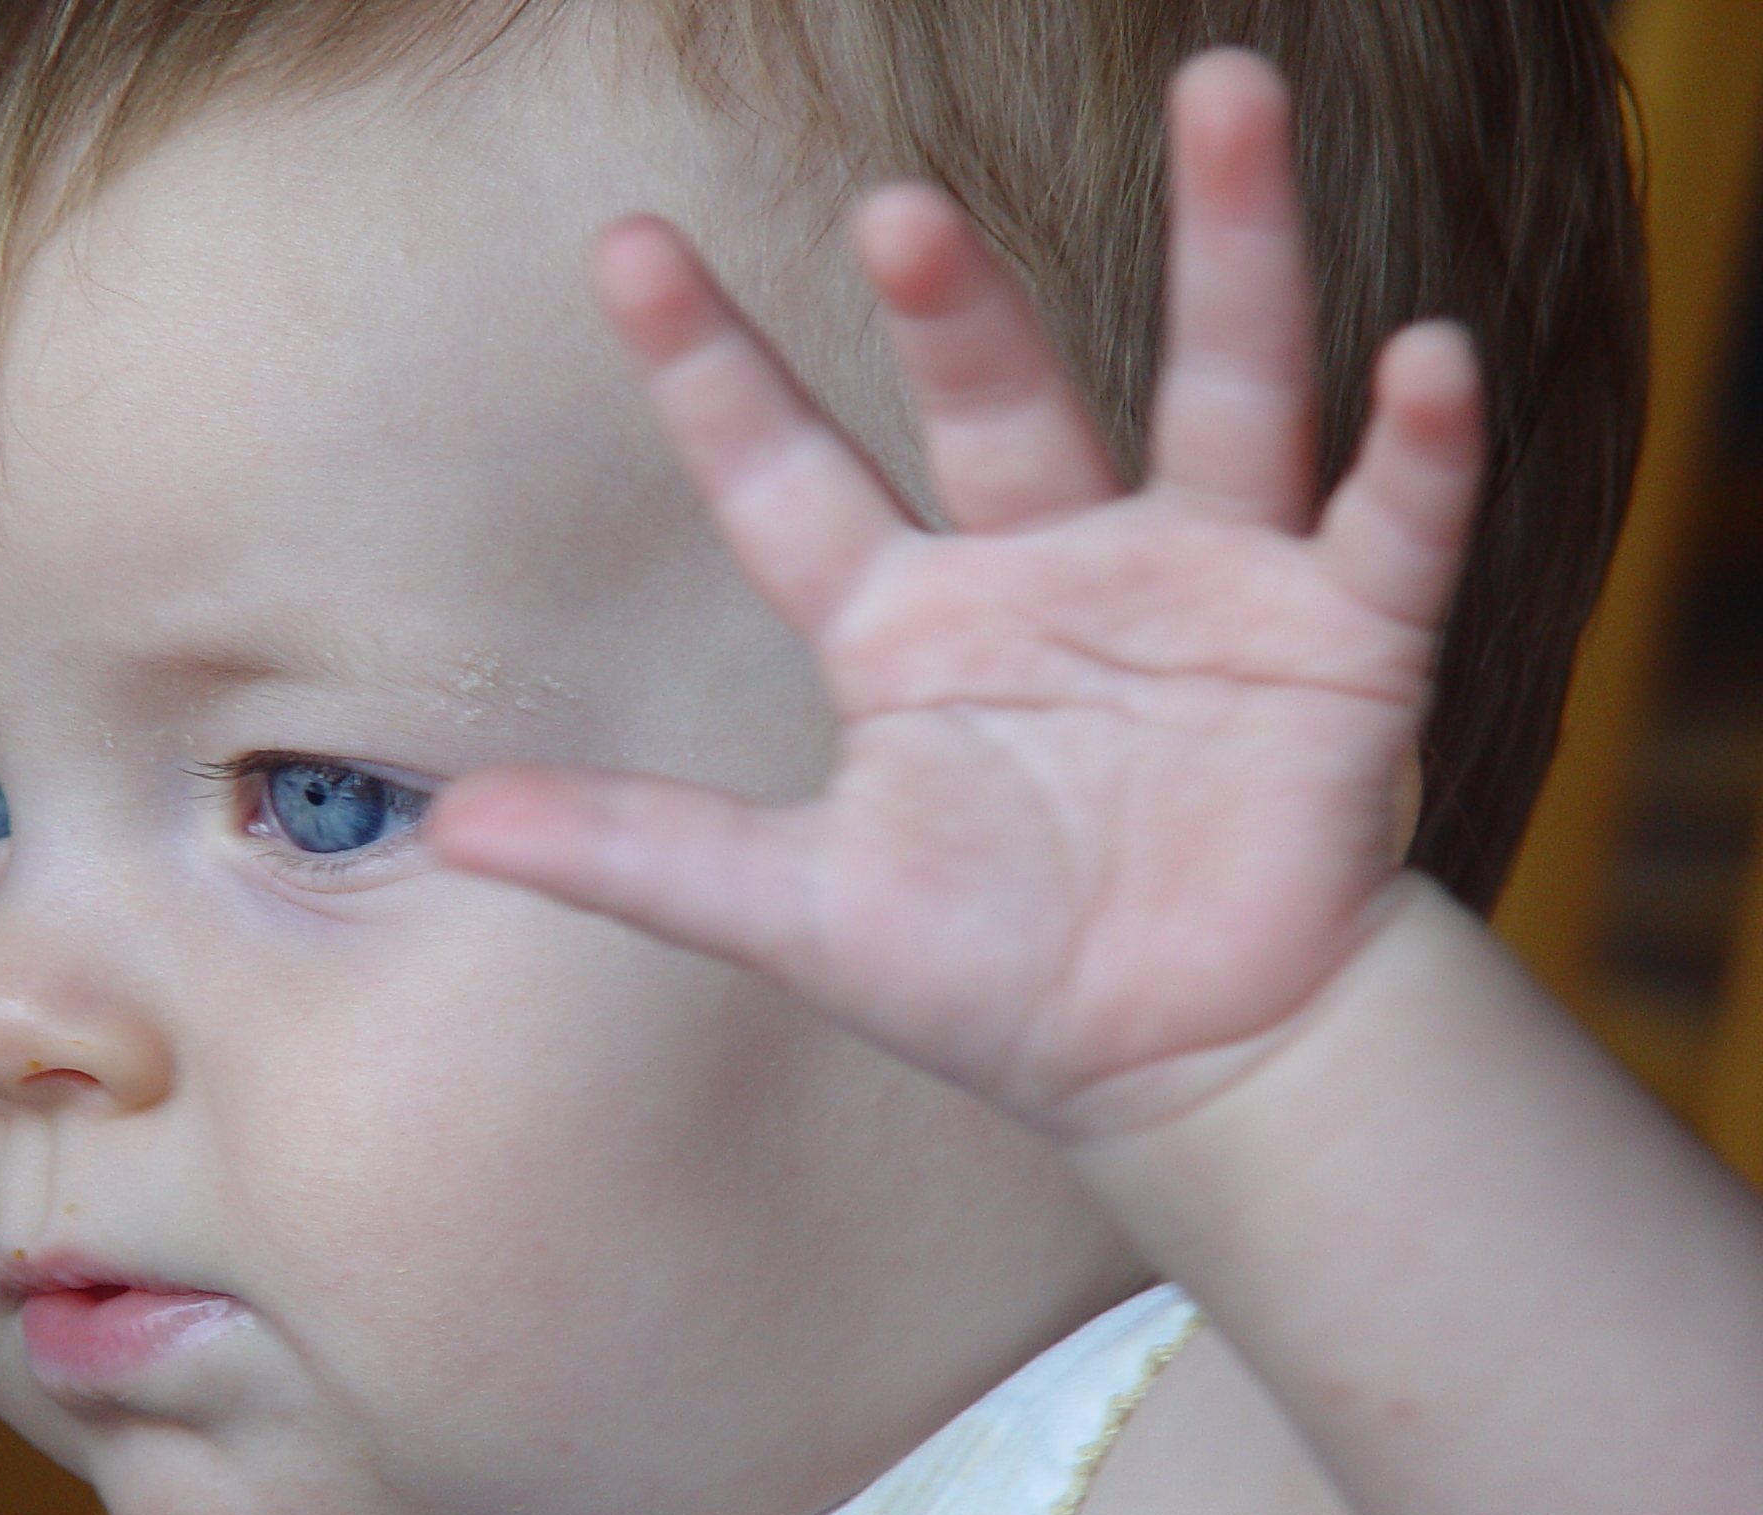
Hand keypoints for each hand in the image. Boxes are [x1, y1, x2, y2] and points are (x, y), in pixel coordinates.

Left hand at [428, 49, 1485, 1138]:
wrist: (1178, 1064)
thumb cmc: (989, 975)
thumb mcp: (793, 910)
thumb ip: (634, 853)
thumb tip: (446, 824)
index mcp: (906, 623)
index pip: (787, 473)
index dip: (711, 367)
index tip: (624, 246)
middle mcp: (1047, 567)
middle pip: (1000, 396)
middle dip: (956, 301)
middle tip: (897, 210)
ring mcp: (1199, 587)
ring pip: (1220, 393)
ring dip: (1233, 254)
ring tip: (1231, 93)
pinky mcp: (1336, 639)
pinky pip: (1386, 525)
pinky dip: (1413, 452)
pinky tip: (1421, 357)